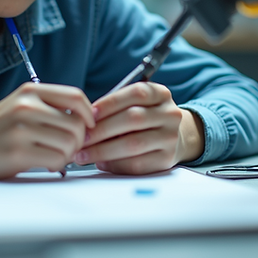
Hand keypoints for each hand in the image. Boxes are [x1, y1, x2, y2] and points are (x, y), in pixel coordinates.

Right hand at [0, 82, 93, 178]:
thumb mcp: (19, 106)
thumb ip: (48, 107)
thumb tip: (87, 120)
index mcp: (30, 91)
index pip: (75, 96)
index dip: (89, 113)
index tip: (88, 126)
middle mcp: (26, 106)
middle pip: (77, 123)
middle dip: (79, 140)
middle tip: (68, 148)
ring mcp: (21, 129)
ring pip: (69, 143)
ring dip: (68, 154)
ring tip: (54, 156)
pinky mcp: (17, 153)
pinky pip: (56, 160)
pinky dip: (57, 165)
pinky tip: (45, 164)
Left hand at [77, 81, 204, 174]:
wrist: (176, 137)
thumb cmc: (146, 119)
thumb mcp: (138, 104)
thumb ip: (116, 108)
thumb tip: (84, 120)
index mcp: (161, 94)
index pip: (136, 93)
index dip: (109, 103)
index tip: (88, 114)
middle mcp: (170, 114)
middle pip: (133, 119)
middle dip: (101, 130)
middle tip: (81, 138)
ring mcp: (171, 137)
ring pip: (133, 144)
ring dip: (103, 150)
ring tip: (84, 154)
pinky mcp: (166, 160)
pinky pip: (137, 164)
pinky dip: (115, 164)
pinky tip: (101, 163)